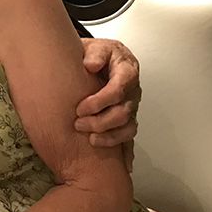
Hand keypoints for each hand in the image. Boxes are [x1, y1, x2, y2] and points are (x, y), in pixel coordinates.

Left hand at [75, 38, 140, 168]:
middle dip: (101, 121)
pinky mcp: (127, 119)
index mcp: (127, 71)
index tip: (81, 107)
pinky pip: (130, 137)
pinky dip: (127, 152)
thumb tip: (90, 64)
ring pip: (128, 127)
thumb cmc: (97, 54)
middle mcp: (133, 91)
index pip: (119, 88)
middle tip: (78, 123)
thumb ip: (95, 53)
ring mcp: (132, 107)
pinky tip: (124, 165)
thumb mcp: (96, 46)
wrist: (99, 59)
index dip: (100, 101)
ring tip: (90, 140)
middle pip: (123, 112)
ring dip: (109, 137)